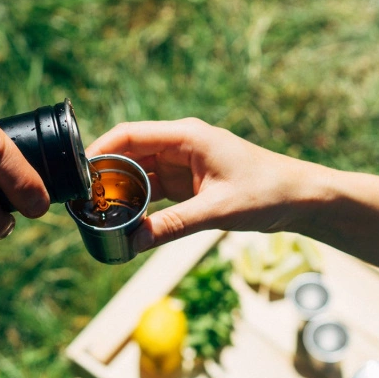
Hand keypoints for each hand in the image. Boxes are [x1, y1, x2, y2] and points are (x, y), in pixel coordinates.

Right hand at [87, 118, 310, 251]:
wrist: (300, 197)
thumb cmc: (268, 192)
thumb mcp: (216, 211)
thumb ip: (172, 226)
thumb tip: (132, 242)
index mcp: (187, 136)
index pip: (130, 134)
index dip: (99, 150)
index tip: (78, 173)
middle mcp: (180, 145)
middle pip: (128, 154)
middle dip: (104, 176)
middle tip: (83, 201)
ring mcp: (182, 164)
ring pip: (137, 173)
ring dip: (118, 191)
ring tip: (97, 213)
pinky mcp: (186, 183)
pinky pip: (151, 189)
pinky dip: (136, 202)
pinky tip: (123, 219)